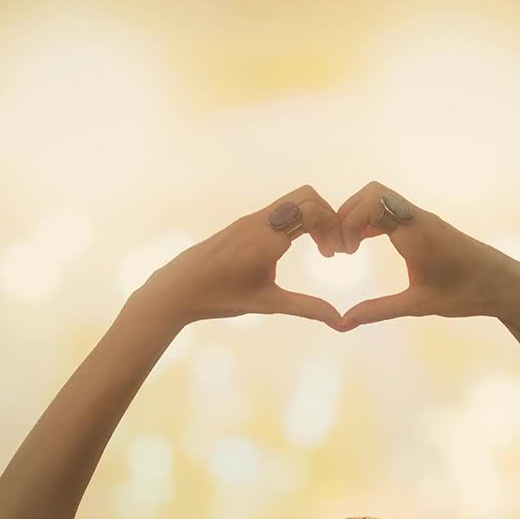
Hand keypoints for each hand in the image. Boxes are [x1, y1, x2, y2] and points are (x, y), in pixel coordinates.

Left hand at [134, 186, 343, 328]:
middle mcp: (261, 220)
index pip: (312, 212)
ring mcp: (251, 219)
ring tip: (319, 248)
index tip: (334, 255)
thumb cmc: (221, 297)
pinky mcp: (244, 223)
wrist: (179, 287)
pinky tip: (294, 247)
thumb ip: (307, 308)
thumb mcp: (268, 304)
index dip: (333, 228)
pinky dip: (297, 220)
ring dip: (313, 217)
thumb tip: (340, 323)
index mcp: (268, 238)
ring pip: (292, 200)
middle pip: (306, 195)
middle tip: (331, 247)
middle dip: (328, 216)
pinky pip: (279, 209)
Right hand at [333, 181, 519, 325]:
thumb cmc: (465, 293)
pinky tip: (364, 244)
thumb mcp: (418, 305)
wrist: (503, 284)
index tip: (344, 254)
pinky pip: (391, 210)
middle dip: (347, 214)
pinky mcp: (426, 225)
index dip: (347, 223)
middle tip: (340, 248)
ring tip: (349, 247)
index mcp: (415, 232)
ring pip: (380, 198)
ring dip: (359, 216)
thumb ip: (379, 310)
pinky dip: (372, 221)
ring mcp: (422, 219)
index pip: (370, 204)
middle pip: (371, 193)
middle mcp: (417, 218)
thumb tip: (344, 322)